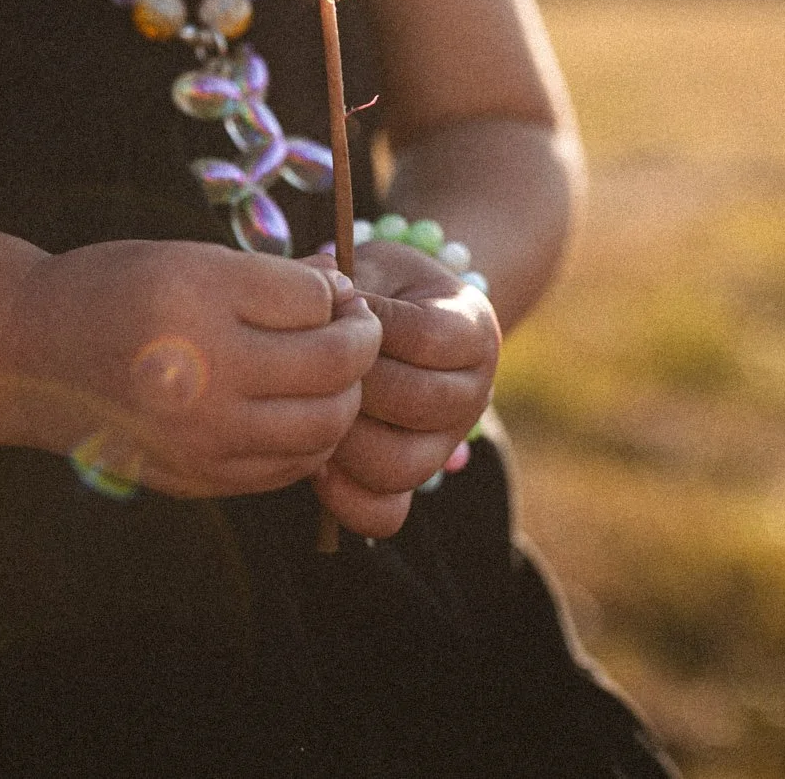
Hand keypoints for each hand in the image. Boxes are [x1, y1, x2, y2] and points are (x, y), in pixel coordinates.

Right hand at [3, 240, 379, 498]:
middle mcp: (201, 372)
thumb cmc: (112, 292)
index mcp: (196, 298)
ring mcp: (200, 435)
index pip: (314, 301)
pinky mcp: (196, 477)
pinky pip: (288, 467)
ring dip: (344, 396)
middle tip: (352, 329)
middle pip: (334, 366)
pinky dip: (310, 440)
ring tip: (327, 373)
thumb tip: (345, 288)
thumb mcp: (186, 259)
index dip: (337, 292)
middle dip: (361, 343)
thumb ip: (270, 278)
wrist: (24, 356)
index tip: (332, 290)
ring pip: (325, 425)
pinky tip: (293, 410)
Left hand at [313, 237, 499, 537]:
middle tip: (310, 367)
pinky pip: (384, 514)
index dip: (371, 327)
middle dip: (351, 386)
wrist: (404, 321)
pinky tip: (316, 461)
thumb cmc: (380, 290)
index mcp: (472, 330)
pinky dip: (343, 498)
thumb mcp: (374, 268)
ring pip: (398, 465)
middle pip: (413, 404)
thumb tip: (318, 292)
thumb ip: (349, 280)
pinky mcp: (415, 480)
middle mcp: (474, 393)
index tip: (333, 311)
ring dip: (344, 441)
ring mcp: (447, 444)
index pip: (425, 338)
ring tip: (310, 413)